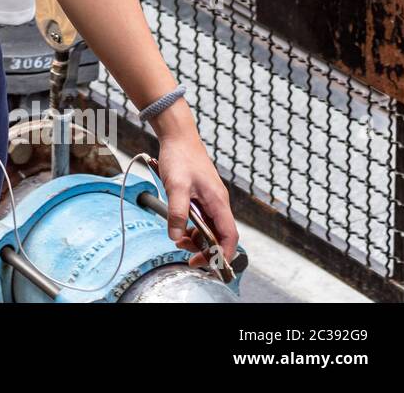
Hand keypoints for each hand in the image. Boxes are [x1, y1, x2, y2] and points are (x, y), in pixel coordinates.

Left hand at [155, 132, 239, 270]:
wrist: (178, 137)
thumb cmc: (180, 158)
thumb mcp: (176, 186)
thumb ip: (177, 212)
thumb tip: (175, 236)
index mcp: (218, 202)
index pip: (229, 235)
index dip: (223, 253)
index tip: (212, 265)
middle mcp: (218, 203)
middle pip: (220, 235)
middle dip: (207, 249)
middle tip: (189, 257)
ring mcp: (210, 200)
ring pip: (210, 228)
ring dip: (197, 238)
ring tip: (179, 240)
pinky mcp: (202, 196)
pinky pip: (202, 218)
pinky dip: (192, 226)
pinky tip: (179, 226)